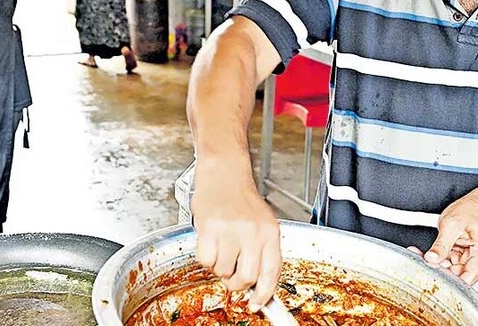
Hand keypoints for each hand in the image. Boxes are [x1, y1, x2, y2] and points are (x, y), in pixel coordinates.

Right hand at [191, 160, 280, 311]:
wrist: (224, 172)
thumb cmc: (242, 199)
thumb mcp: (262, 224)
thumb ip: (261, 253)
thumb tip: (254, 285)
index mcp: (270, 232)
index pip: (272, 272)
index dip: (264, 294)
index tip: (257, 305)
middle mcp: (253, 232)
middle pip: (247, 277)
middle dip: (236, 283)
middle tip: (231, 275)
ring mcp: (231, 230)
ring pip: (223, 270)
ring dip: (219, 266)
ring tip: (221, 247)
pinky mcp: (210, 228)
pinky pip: (205, 260)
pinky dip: (205, 256)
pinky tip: (210, 240)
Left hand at [414, 197, 477, 285]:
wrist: (473, 207)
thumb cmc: (468, 212)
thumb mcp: (451, 225)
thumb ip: (441, 244)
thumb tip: (432, 258)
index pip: (468, 278)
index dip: (451, 280)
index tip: (435, 274)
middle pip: (459, 276)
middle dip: (441, 270)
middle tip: (427, 261)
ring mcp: (470, 260)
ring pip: (452, 271)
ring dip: (438, 265)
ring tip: (426, 255)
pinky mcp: (462, 258)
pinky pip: (449, 264)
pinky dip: (439, 259)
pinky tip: (430, 254)